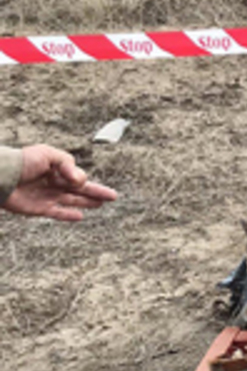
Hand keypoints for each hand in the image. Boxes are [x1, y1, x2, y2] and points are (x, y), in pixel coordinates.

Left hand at [3, 145, 117, 221]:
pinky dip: (69, 215)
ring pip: (72, 200)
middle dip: (96, 192)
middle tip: (112, 196)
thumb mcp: (47, 154)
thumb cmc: (21, 161)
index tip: (76, 179)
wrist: (1, 176)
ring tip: (101, 204)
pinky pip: (58, 212)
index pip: (77, 175)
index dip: (81, 177)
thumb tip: (79, 181)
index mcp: (56, 169)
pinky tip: (80, 216)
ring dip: (87, 202)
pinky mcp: (40, 208)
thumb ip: (67, 163)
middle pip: (80, 189)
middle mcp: (54, 183)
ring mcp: (47, 196)